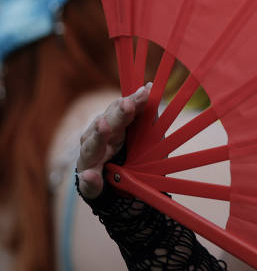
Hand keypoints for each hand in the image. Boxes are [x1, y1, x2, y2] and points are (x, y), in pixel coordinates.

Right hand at [76, 83, 151, 198]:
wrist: (120, 189)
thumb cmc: (132, 157)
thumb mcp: (143, 137)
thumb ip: (146, 116)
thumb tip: (151, 86)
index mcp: (115, 127)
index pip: (123, 110)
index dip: (134, 100)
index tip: (145, 91)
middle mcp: (99, 138)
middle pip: (107, 122)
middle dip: (118, 113)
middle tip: (127, 104)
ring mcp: (90, 156)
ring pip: (92, 144)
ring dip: (98, 136)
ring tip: (103, 126)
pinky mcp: (87, 178)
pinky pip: (88, 179)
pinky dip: (90, 178)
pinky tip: (90, 176)